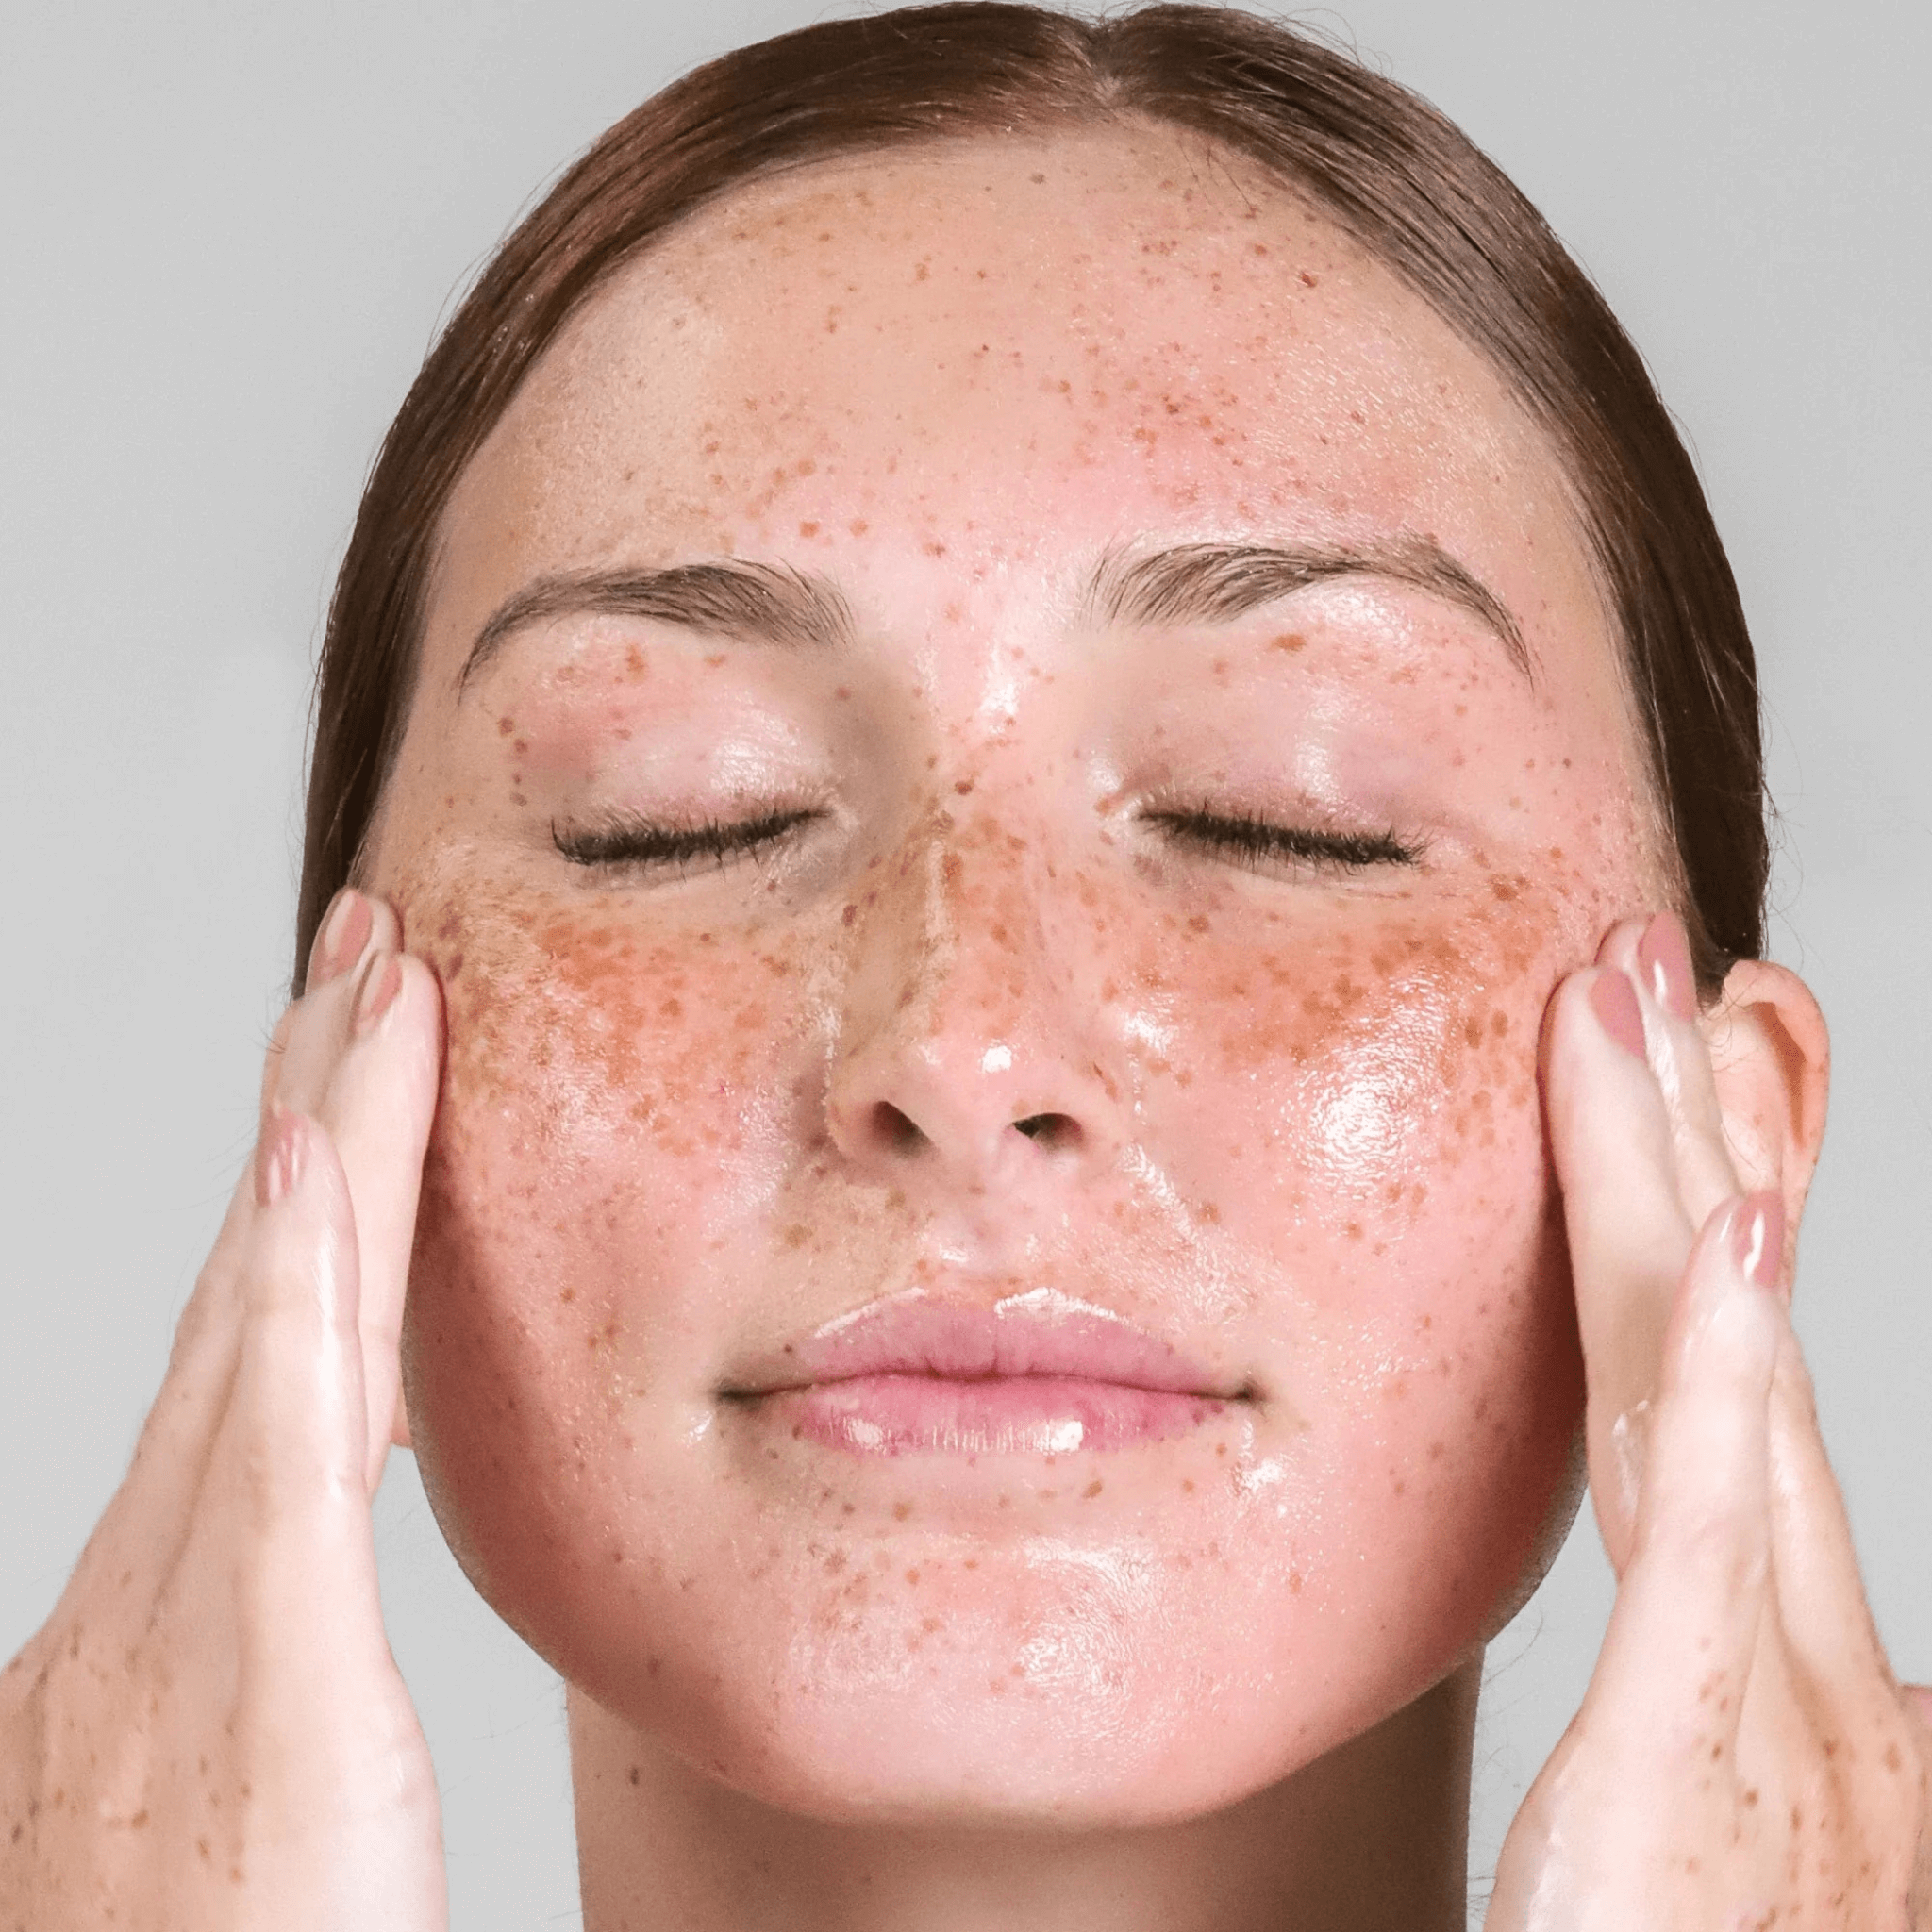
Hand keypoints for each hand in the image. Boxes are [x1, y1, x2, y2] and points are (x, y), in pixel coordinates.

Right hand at [0, 891, 446, 1930]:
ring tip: (373, 985)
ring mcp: (185, 1608)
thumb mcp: (243, 1775)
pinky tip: (311, 1164)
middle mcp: (155, 1566)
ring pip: (270, 1315)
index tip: (354, 1050)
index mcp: (172, 1584)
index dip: (305, 1181)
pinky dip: (291, 1293)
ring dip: (325, 1135)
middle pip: (255, 1282)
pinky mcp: (261, 1667)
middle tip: (367, 950)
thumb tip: (279, 1552)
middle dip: (312, 1102)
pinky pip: (277, 1442)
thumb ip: (256, 1650)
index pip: (259, 1330)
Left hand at [1488, 912, 1930, 1928]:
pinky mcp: (1714, 1736)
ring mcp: (1774, 1679)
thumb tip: (1722, 1580)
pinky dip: (1740, 1374)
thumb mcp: (1696, 1820)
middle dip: (1692, 1133)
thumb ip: (1699, 1688)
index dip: (1706, 1209)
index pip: (1713, 1372)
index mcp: (1771, 1644)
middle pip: (1719, 1325)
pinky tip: (1748, 1239)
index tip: (1673, 1072)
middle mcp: (1789, 1633)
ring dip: (1689, 1174)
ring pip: (1709, 1368)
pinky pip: (1723, 1524)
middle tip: (1651, 963)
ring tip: (1658, 1009)